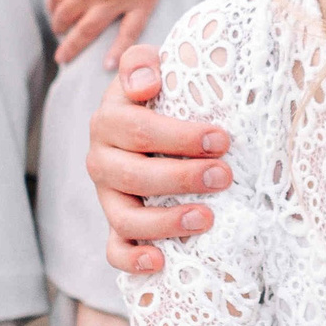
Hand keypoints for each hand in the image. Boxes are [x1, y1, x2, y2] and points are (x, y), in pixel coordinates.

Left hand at [46, 0, 187, 66]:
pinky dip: (118, 50)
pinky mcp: (144, 2)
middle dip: (58, 26)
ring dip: (74, 46)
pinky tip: (107, 64)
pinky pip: (129, 32)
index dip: (52, 3)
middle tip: (58, 33)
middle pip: (68, 15)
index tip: (53, 8)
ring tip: (64, 58)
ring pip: (90, 29)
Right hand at [91, 45, 233, 272]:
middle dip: (182, 177)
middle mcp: (101, 160)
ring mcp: (107, 197)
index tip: (222, 138)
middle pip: (134, 176)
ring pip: (125, 218)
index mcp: (109, 121)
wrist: (150, 126)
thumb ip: (140, 62)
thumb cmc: (160, 96)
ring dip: (165, 222)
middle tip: (224, 175)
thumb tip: (145, 83)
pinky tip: (161, 262)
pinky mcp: (116, 226)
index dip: (180, 136)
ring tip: (207, 218)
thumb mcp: (148, 69)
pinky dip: (133, 260)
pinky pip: (114, 251)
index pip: (138, 129)